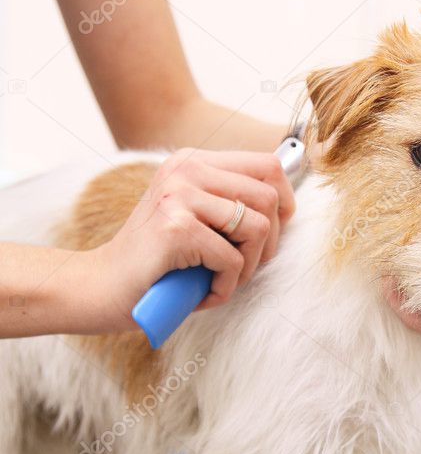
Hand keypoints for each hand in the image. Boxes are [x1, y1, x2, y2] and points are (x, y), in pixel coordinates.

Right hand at [88, 149, 294, 330]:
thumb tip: (286, 204)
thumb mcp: (194, 218)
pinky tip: (202, 293)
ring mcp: (180, 195)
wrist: (101, 287)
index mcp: (192, 161)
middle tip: (242, 267)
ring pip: (256, 229)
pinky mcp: (177, 228)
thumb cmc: (156, 261)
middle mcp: (186, 169)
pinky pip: (233, 260)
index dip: (284, 201)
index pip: (268, 165)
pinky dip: (225, 287)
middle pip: (269, 198)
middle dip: (268, 244)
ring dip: (248, 267)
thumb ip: (229, 203)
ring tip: (222, 280)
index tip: (273, 231)